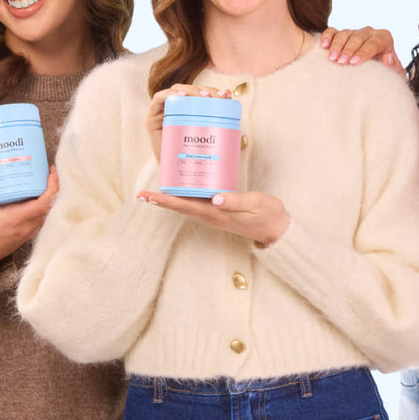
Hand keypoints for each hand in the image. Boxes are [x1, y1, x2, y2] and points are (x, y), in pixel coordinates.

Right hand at [0, 160, 58, 266]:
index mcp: (15, 219)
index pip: (44, 203)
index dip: (53, 187)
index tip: (51, 172)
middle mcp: (25, 227)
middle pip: (50, 206)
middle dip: (53, 187)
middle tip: (48, 172)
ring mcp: (27, 233)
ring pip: (47, 214)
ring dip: (50, 198)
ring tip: (43, 181)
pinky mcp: (25, 236)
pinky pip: (41, 219)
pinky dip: (43, 207)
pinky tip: (36, 197)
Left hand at [137, 189, 290, 246]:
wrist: (278, 229)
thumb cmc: (268, 214)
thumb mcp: (254, 204)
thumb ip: (235, 201)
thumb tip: (214, 198)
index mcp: (216, 213)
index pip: (185, 206)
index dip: (165, 201)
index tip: (147, 196)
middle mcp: (211, 216)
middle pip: (180, 207)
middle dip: (160, 201)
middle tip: (141, 195)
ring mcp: (214, 216)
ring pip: (186, 207)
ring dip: (169, 200)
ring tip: (153, 193)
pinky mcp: (219, 212)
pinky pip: (197, 204)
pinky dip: (184, 198)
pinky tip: (181, 190)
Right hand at [145, 83, 232, 161]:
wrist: (176, 184)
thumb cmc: (196, 165)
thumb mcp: (211, 147)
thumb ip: (221, 136)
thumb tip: (238, 127)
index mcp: (190, 114)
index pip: (201, 96)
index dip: (214, 91)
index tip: (227, 95)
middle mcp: (176, 111)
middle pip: (190, 91)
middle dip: (205, 90)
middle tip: (218, 97)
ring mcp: (163, 114)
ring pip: (176, 92)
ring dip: (191, 90)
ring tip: (204, 97)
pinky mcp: (152, 119)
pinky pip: (158, 99)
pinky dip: (169, 95)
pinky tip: (182, 98)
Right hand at [319, 26, 403, 74]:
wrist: (372, 73)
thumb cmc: (383, 74)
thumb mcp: (393, 73)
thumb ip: (393, 68)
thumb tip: (387, 57)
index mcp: (383, 38)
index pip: (374, 43)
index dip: (364, 52)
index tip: (354, 62)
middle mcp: (369, 32)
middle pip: (358, 37)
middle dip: (348, 50)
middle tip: (341, 62)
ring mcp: (353, 32)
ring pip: (344, 33)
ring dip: (337, 45)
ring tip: (332, 59)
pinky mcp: (340, 34)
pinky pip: (332, 31)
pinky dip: (327, 36)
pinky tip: (323, 46)